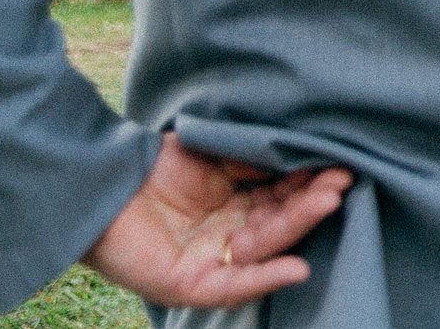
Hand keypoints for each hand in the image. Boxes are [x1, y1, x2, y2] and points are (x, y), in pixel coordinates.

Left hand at [84, 132, 351, 309]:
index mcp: (234, 205)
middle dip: (311, 203)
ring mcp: (210, 262)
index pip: (281, 198)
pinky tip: (297, 268)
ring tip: (330, 201)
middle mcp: (227, 236)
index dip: (308, 182)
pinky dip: (266, 279)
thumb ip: (249, 158)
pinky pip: (234, 286)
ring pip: (264, 248)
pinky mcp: (189, 285)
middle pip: (278, 223)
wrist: (96, 184)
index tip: (337, 161)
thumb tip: (296, 156)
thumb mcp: (210, 154)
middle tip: (343, 179)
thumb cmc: (151, 165)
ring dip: (299, 227)